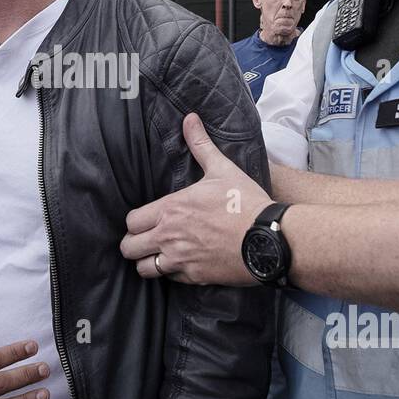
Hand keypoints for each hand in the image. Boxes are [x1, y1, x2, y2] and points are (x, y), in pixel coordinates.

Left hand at [120, 113, 269, 285]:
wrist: (269, 238)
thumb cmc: (245, 202)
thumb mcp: (222, 169)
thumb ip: (200, 145)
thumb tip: (190, 119)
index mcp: (170, 209)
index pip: (131, 222)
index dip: (135, 222)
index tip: (145, 221)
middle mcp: (169, 236)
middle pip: (129, 248)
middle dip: (134, 244)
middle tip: (146, 240)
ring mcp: (180, 260)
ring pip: (143, 269)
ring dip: (148, 262)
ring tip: (158, 255)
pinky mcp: (195, 277)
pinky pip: (169, 280)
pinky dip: (171, 274)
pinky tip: (181, 264)